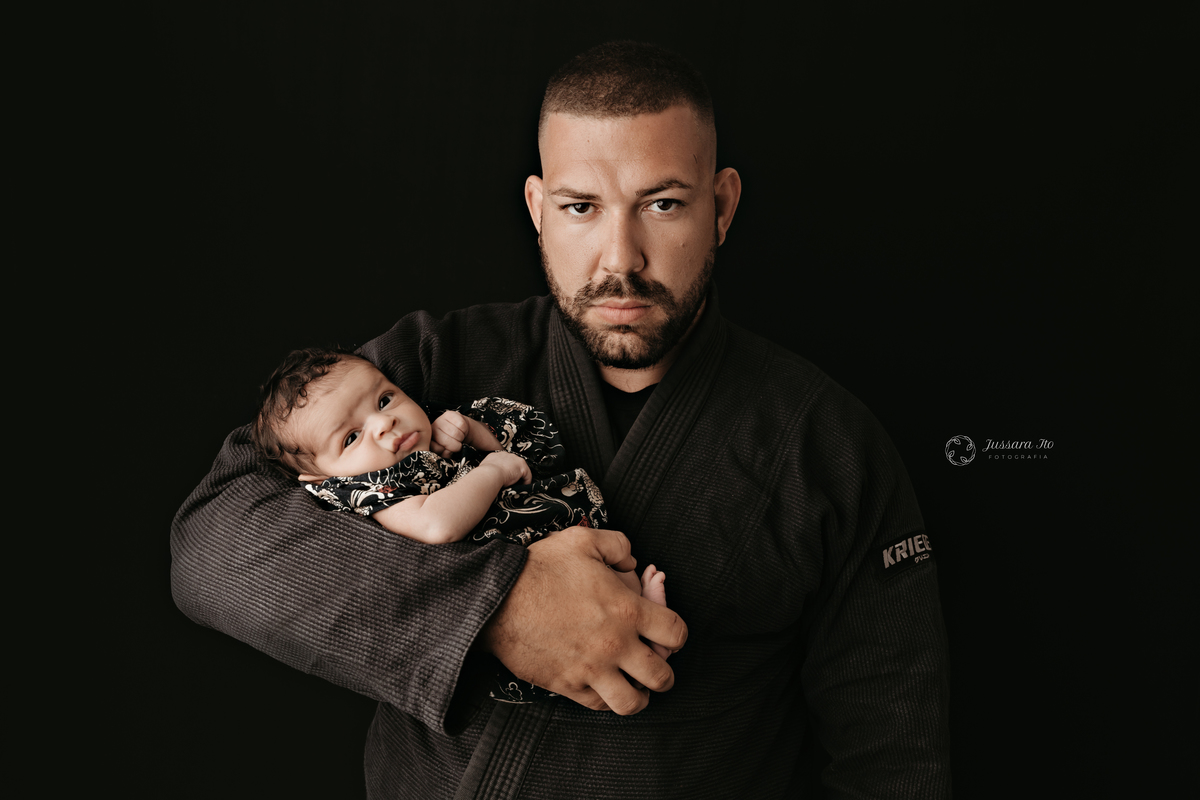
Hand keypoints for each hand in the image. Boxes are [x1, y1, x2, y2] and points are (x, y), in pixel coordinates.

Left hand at [431, 411, 469, 456]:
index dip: (446, 452)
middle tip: (456, 443)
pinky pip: (461, 425)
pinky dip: (464, 429)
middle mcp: (432, 427)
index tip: (449, 449)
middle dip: (455, 446)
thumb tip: (447, 453)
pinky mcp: (450, 413)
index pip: (438, 449)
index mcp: (429, 438)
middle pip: (447, 441)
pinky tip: (461, 429)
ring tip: (459, 437)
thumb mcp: (446, 451)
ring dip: (461, 438)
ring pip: (456, 433)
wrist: (461, 430)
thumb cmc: (453, 442)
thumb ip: (444, 454)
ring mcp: (440, 419)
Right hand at [479, 451, 530, 485]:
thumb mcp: (484, 469)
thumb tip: (488, 476)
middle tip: (512, 483)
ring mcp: (515, 459)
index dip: (506, 470)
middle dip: (514, 473)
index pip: (504, 461)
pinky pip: (527, 475)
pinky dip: (526, 482)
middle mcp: (507, 455)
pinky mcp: (522, 466)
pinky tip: (522, 487)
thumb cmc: (484, 475)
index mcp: (497, 455)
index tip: (506, 477)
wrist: (489, 474)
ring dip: (520, 478)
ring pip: (521, 469)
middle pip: (514, 464)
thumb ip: (488, 470)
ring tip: (518, 486)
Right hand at [479, 526, 687, 714]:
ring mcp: (592, 669)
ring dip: (640, 694)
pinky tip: (604, 686)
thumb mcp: (584, 540)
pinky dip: (606, 699)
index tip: (666, 632)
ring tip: (636, 685)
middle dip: (665, 671)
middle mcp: (616, 645)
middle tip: (655, 663)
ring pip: (634, 702)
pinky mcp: (568, 685)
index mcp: (627, 610)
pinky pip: (599, 705)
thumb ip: (619, 546)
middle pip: (662, 675)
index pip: (675, 632)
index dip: (676, 633)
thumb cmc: (540, 568)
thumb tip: (634, 562)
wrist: (497, 599)